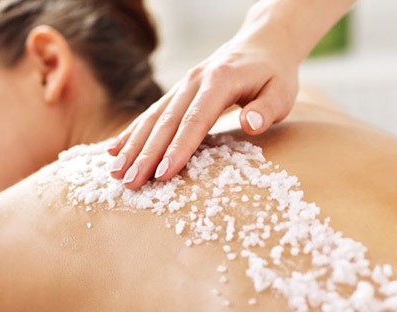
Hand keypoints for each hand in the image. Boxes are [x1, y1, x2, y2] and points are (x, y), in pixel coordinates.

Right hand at [107, 36, 299, 189]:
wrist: (262, 44)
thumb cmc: (274, 75)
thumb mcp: (281, 91)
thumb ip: (266, 109)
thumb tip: (250, 125)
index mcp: (220, 81)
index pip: (196, 120)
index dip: (178, 148)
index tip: (163, 174)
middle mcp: (194, 81)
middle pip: (166, 121)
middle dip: (146, 154)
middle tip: (130, 183)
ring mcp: (183, 85)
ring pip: (153, 118)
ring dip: (133, 146)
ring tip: (115, 173)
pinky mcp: (178, 93)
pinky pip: (151, 113)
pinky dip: (132, 132)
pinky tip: (114, 150)